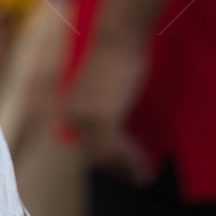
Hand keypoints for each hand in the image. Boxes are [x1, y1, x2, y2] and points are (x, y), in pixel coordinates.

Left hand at [65, 38, 153, 184]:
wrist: (117, 38)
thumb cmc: (115, 57)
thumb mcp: (104, 88)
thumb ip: (103, 109)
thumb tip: (115, 136)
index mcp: (71, 109)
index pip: (86, 145)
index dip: (106, 161)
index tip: (123, 168)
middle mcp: (74, 116)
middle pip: (95, 155)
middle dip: (117, 169)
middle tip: (137, 177)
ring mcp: (86, 117)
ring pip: (107, 156)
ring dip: (127, 168)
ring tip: (144, 174)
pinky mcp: (102, 117)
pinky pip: (117, 148)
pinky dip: (131, 159)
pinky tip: (144, 163)